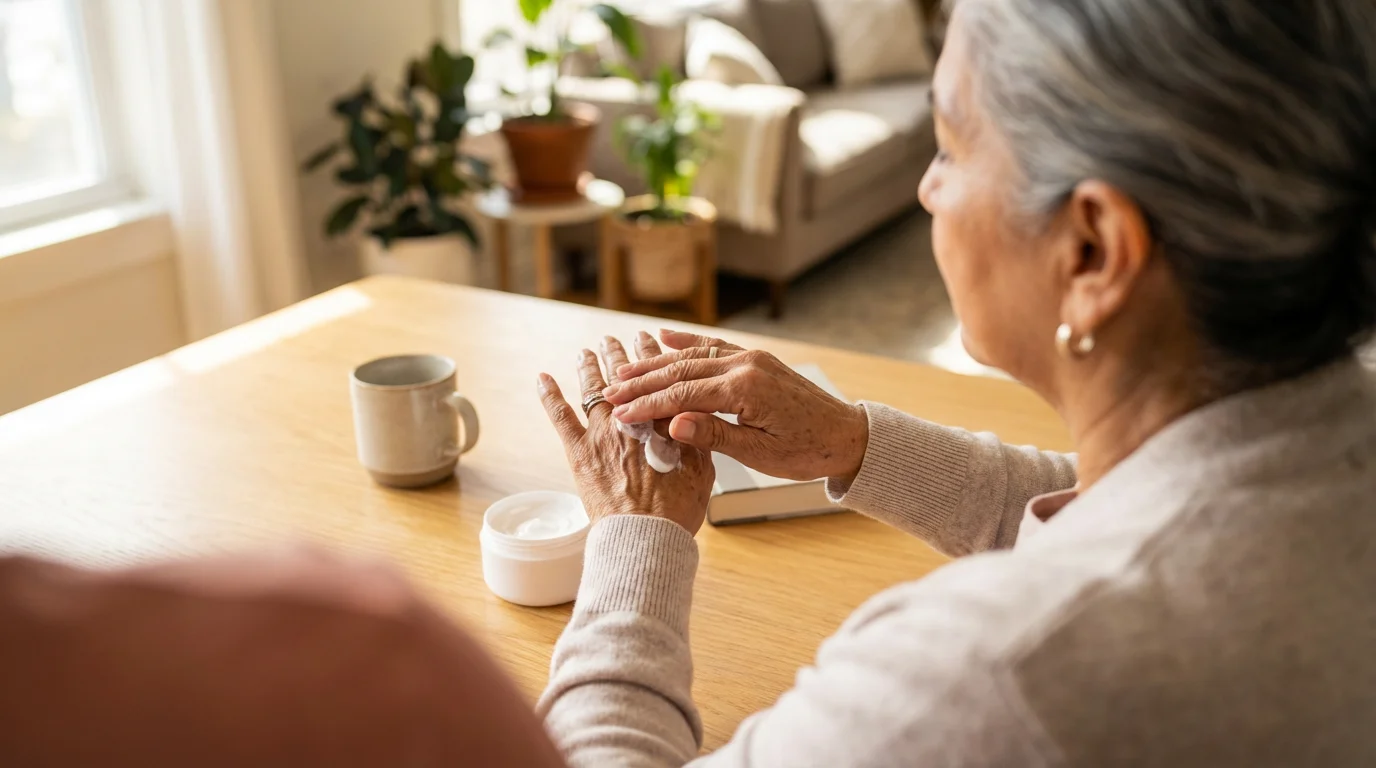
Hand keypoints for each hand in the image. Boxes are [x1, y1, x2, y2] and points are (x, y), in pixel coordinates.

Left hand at [537, 332, 715, 533]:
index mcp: (662, 420)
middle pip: (623, 379)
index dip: (652, 357)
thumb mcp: (702, 470)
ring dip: (589, 367)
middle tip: (613, 340)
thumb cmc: (675, 510)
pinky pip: (560, 416)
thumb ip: (697, 437)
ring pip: (593, 389)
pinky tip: (543, 378)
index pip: (656, 378)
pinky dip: (550, 395)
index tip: (648, 340)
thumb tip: (698, 415)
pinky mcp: (579, 452)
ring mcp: (602, 433)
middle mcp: (631, 419)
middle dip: (619, 357)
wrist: (645, 535)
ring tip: (587, 352)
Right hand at [602, 330, 870, 482]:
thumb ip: (713, 436)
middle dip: (643, 382)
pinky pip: (715, 348)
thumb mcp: (759, 453)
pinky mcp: (757, 360)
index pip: (683, 394)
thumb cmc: (806, 451)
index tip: (619, 413)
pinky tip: (663, 337)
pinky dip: (688, 343)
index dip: (647, 405)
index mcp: (746, 388)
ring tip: (624, 370)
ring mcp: (752, 359)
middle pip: (682, 370)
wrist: (847, 436)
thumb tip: (671, 425)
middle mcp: (747, 365)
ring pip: (694, 357)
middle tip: (609, 391)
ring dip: (657, 364)